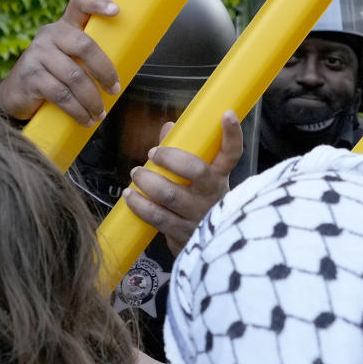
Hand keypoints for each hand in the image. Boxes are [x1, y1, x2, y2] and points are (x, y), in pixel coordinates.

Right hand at [0, 0, 120, 124]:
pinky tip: (85, 119)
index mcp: (65, 26)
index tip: (117, 11)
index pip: (79, 3)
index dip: (98, 2)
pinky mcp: (30, 76)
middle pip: (84, 45)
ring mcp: (37, 54)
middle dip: (105, 71)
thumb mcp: (74, 60)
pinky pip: (61, 94)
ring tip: (99, 114)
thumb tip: (147, 50)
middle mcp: (50, 35)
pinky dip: (77, 110)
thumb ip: (100, 54)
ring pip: (74, 76)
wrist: (16, 96)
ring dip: (92, 99)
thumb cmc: (55, 76)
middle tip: (114, 89)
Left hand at [125, 111, 242, 255]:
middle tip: (153, 153)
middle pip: (196, 171)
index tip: (227, 115)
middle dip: (170, 158)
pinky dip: (140, 205)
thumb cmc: (198, 203)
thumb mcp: (199, 179)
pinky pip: (158, 217)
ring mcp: (199, 216)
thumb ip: (183, 152)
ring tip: (136, 173)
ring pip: (171, 194)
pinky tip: (130, 196)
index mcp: (220, 177)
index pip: (232, 154)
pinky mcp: (183, 234)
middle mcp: (213, 196)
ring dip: (148, 181)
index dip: (232, 134)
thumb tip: (168, 128)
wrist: (206, 248)